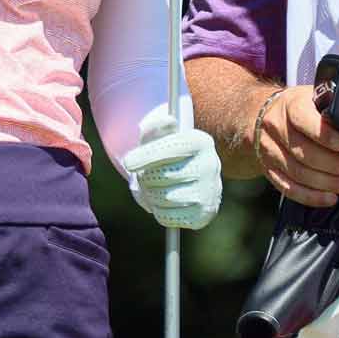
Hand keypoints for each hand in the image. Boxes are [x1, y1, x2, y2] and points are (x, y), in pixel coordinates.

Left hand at [121, 107, 222, 229]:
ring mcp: (210, 191)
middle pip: (161, 176)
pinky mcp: (205, 213)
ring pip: (162, 198)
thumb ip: (156, 126)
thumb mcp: (159, 135)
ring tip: (154, 188)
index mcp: (200, 141)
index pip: (171, 148)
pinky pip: (167, 217)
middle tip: (144, 176)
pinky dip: (158, 211)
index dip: (147, 155)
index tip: (128, 163)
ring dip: (149, 195)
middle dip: (144, 177)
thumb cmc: (167, 153)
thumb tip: (169, 120)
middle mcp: (210, 165)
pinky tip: (164, 202)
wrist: (191, 176)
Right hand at [253, 86, 338, 207]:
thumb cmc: (300, 106)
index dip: (324, 134)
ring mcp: (269, 151)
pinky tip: (331, 198)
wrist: (263, 113)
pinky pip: (288, 188)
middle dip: (335, 165)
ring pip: (298, 173)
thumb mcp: (313, 97)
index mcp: (289, 105)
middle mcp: (276, 128)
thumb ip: (331, 108)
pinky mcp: (268, 170)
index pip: (303, 120)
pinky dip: (311, 197)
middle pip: (304, 152)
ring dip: (329, 183)